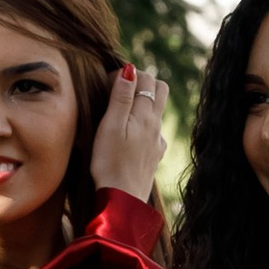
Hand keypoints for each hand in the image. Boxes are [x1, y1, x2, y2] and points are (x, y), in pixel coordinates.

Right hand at [88, 60, 166, 205]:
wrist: (122, 200)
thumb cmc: (110, 163)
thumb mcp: (110, 126)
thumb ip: (121, 97)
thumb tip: (130, 69)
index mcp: (145, 115)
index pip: (146, 79)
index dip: (128, 74)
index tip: (108, 81)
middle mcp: (156, 125)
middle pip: (160, 90)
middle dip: (144, 82)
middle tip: (120, 88)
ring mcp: (157, 141)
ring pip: (157, 111)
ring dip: (144, 103)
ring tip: (122, 110)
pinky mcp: (154, 156)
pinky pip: (155, 132)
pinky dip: (145, 124)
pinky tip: (131, 134)